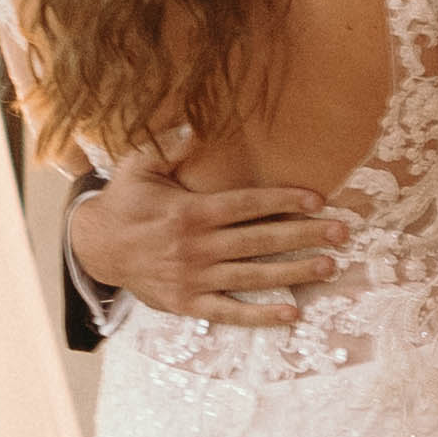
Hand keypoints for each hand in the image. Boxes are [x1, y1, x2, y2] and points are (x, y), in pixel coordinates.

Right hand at [64, 136, 350, 327]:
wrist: (95, 248)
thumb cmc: (125, 202)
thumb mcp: (139, 165)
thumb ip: (169, 143)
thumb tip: (196, 121)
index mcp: (190, 211)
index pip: (247, 204)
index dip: (283, 200)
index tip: (317, 199)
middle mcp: (196, 246)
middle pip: (260, 240)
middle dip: (304, 235)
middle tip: (342, 233)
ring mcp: (193, 278)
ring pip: (253, 276)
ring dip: (294, 272)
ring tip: (330, 267)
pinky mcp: (187, 303)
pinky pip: (230, 311)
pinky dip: (261, 315)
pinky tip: (292, 312)